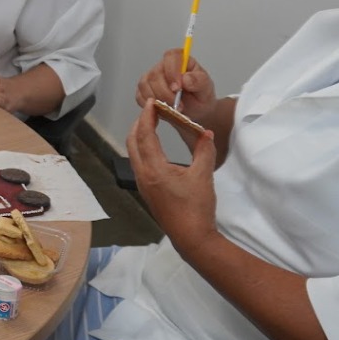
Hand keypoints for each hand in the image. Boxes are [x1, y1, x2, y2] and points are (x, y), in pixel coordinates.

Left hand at [126, 100, 219, 253]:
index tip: (153, 103)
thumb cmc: (196, 207)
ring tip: (152, 124)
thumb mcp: (203, 176)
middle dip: (140, 123)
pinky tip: (154, 147)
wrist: (190, 237)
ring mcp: (142, 184)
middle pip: (132, 142)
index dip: (148, 116)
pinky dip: (142, 148)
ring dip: (139, 136)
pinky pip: (138, 162)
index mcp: (154, 169)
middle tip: (152, 110)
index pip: (145, 135)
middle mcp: (143, 175)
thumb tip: (206, 132)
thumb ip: (204, 151)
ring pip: (133, 153)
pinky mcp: (146, 190)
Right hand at [135, 48, 218, 126]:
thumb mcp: (206, 87)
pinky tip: (163, 110)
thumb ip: (199, 81)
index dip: (172, 72)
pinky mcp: (144, 91)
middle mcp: (163, 66)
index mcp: (179, 59)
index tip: (178, 88)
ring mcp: (151, 78)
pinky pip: (140, 96)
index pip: (171, 57)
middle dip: (166, 93)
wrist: (196, 110)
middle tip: (179, 106)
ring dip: (158, 100)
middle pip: (155, 75)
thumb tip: (186, 78)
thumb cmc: (200, 94)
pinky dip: (150, 106)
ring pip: (145, 85)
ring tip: (173, 109)